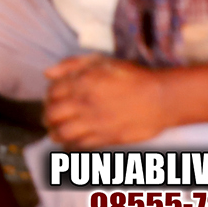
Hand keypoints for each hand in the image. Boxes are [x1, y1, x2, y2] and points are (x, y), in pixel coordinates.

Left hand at [44, 55, 170, 149]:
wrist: (159, 98)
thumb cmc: (130, 77)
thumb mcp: (101, 60)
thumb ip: (71, 64)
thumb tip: (47, 73)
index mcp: (81, 82)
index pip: (52, 92)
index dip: (49, 96)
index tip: (52, 99)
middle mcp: (84, 103)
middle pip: (52, 114)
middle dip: (48, 116)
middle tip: (50, 117)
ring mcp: (94, 122)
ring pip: (62, 133)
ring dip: (55, 133)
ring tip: (56, 132)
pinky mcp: (105, 138)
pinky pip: (80, 145)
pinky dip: (70, 145)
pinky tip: (70, 143)